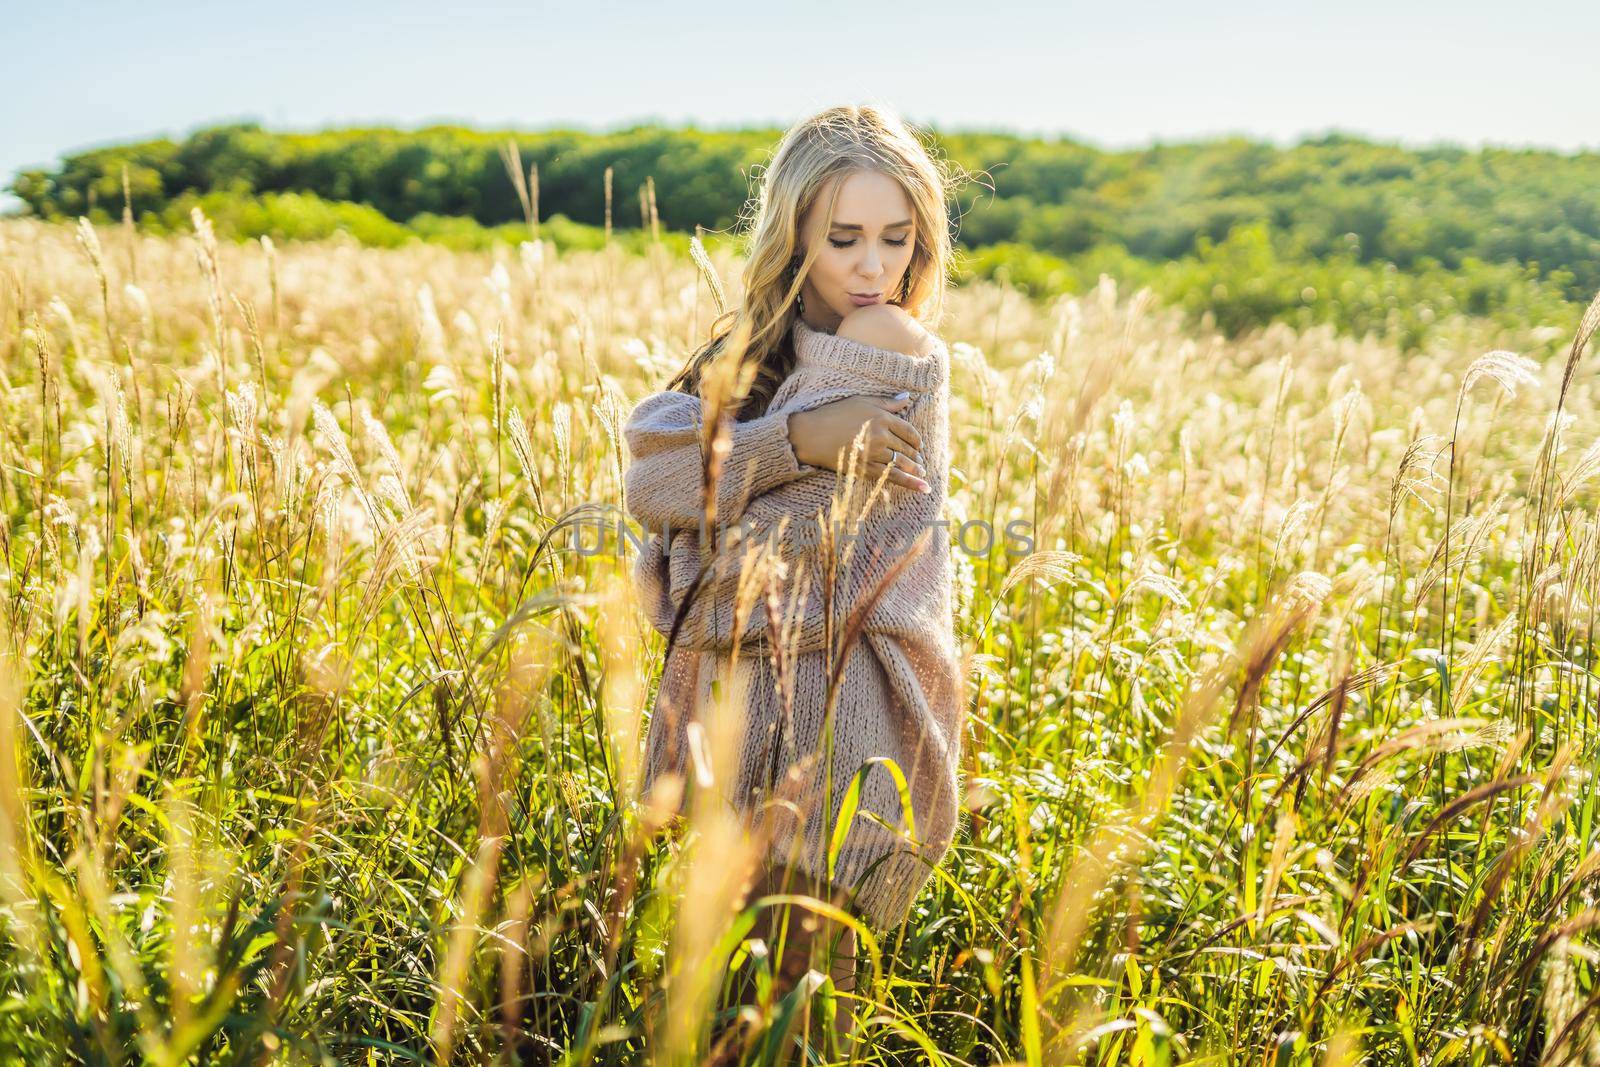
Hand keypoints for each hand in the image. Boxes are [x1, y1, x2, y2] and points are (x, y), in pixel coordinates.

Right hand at [785, 393, 929, 492]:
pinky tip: (924, 488)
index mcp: (883, 418)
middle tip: (921, 461)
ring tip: (922, 473)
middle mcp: (882, 436)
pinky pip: (894, 477)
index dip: (917, 440)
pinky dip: (911, 483)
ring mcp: (875, 453)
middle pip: (907, 448)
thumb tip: (908, 398)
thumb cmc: (834, 414)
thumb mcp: (862, 401)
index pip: (909, 431)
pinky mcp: (867, 468)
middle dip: (916, 456)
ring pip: (903, 463)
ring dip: (916, 469)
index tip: (919, 445)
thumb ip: (887, 402)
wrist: (812, 434)